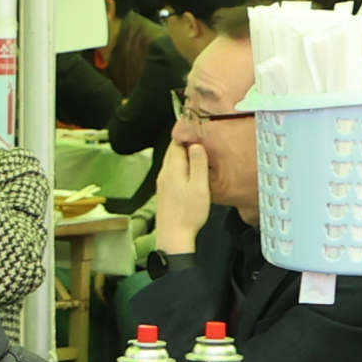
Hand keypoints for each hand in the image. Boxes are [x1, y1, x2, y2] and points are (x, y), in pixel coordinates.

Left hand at [152, 124, 211, 256]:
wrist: (173, 236)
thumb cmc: (189, 213)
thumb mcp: (199, 187)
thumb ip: (198, 164)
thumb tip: (196, 144)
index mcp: (173, 169)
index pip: (176, 143)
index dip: (185, 132)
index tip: (195, 125)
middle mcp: (164, 173)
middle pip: (172, 150)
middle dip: (183, 140)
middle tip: (197, 133)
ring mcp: (162, 183)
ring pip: (171, 161)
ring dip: (181, 153)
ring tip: (196, 148)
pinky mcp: (164, 191)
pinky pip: (171, 171)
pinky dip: (179, 164)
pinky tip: (189, 169)